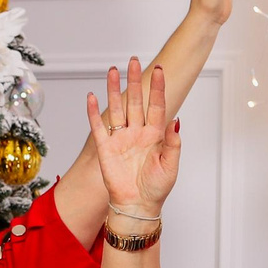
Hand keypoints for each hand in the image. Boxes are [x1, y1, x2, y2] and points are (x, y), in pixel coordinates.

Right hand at [86, 58, 179, 218]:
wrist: (138, 206)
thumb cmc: (157, 188)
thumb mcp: (171, 165)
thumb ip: (173, 142)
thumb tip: (175, 120)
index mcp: (155, 135)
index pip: (157, 106)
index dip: (157, 88)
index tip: (160, 70)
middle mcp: (138, 133)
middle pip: (135, 101)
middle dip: (135, 81)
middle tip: (134, 61)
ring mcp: (121, 139)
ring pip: (117, 108)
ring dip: (114, 90)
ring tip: (113, 71)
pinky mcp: (106, 149)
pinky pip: (99, 127)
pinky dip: (94, 112)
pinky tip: (92, 96)